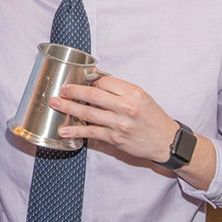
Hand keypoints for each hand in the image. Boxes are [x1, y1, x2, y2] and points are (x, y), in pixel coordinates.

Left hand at [50, 75, 177, 162]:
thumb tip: (95, 80)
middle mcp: (125, 107)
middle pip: (92, 95)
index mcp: (132, 93)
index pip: (104, 81)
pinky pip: (91, 133)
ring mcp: (119, 124)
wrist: (166, 141)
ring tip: (55, 104)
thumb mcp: (141, 96)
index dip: (89, 80)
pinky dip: (75, 132)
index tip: (80, 81)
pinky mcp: (115, 138)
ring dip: (68, 108)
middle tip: (61, 89)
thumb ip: (119, 89)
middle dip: (72, 91)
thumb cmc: (152, 117)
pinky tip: (64, 131)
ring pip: (87, 113)